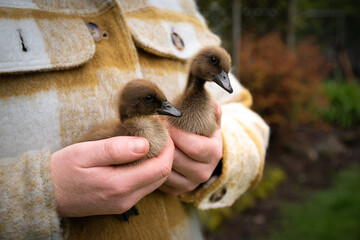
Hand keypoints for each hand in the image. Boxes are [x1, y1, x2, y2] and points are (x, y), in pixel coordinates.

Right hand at [51, 136, 173, 216]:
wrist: (46, 195)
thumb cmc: (62, 170)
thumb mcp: (84, 153)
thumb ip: (115, 149)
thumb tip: (144, 144)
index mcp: (119, 185)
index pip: (161, 167)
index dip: (168, 147)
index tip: (164, 130)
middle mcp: (126, 199)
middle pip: (162, 176)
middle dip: (167, 153)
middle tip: (161, 133)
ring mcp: (124, 203)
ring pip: (155, 182)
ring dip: (158, 161)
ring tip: (152, 141)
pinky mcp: (120, 203)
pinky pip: (144, 186)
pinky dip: (148, 170)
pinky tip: (140, 156)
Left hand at [159, 101, 222, 194]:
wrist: (202, 154)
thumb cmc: (202, 133)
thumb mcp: (210, 121)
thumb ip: (212, 111)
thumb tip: (214, 104)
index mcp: (214, 153)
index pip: (194, 147)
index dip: (177, 134)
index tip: (165, 121)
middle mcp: (204, 172)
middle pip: (177, 159)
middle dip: (163, 142)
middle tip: (152, 129)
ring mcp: (190, 184)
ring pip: (166, 171)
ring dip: (155, 154)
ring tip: (149, 140)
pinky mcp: (177, 191)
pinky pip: (159, 181)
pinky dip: (153, 167)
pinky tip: (150, 154)